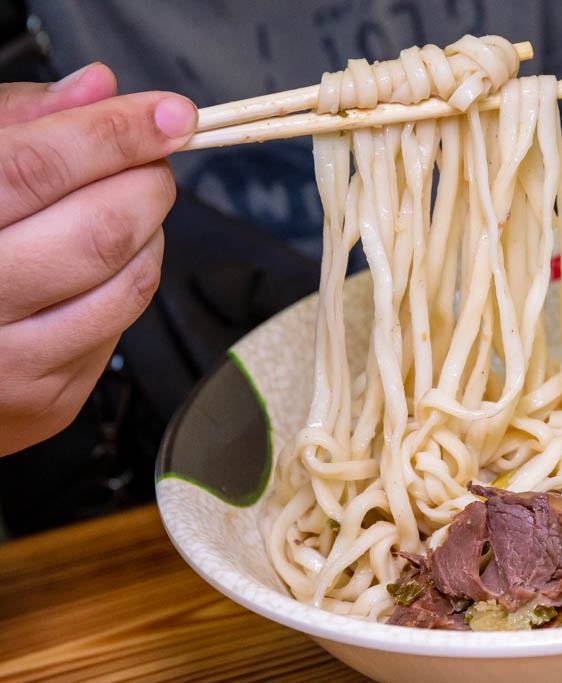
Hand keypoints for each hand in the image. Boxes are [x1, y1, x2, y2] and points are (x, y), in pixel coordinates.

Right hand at [0, 63, 196, 455]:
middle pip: (99, 231)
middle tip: (151, 162)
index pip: (38, 168)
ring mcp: (7, 360)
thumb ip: (20, 122)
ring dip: (149, 233)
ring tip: (125, 209)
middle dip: (148, 185)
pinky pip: (122, 324)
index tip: (170, 114)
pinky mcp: (47, 398)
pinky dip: (132, 279)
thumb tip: (96, 87)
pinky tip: (106, 263)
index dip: (115, 133)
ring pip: (128, 282)